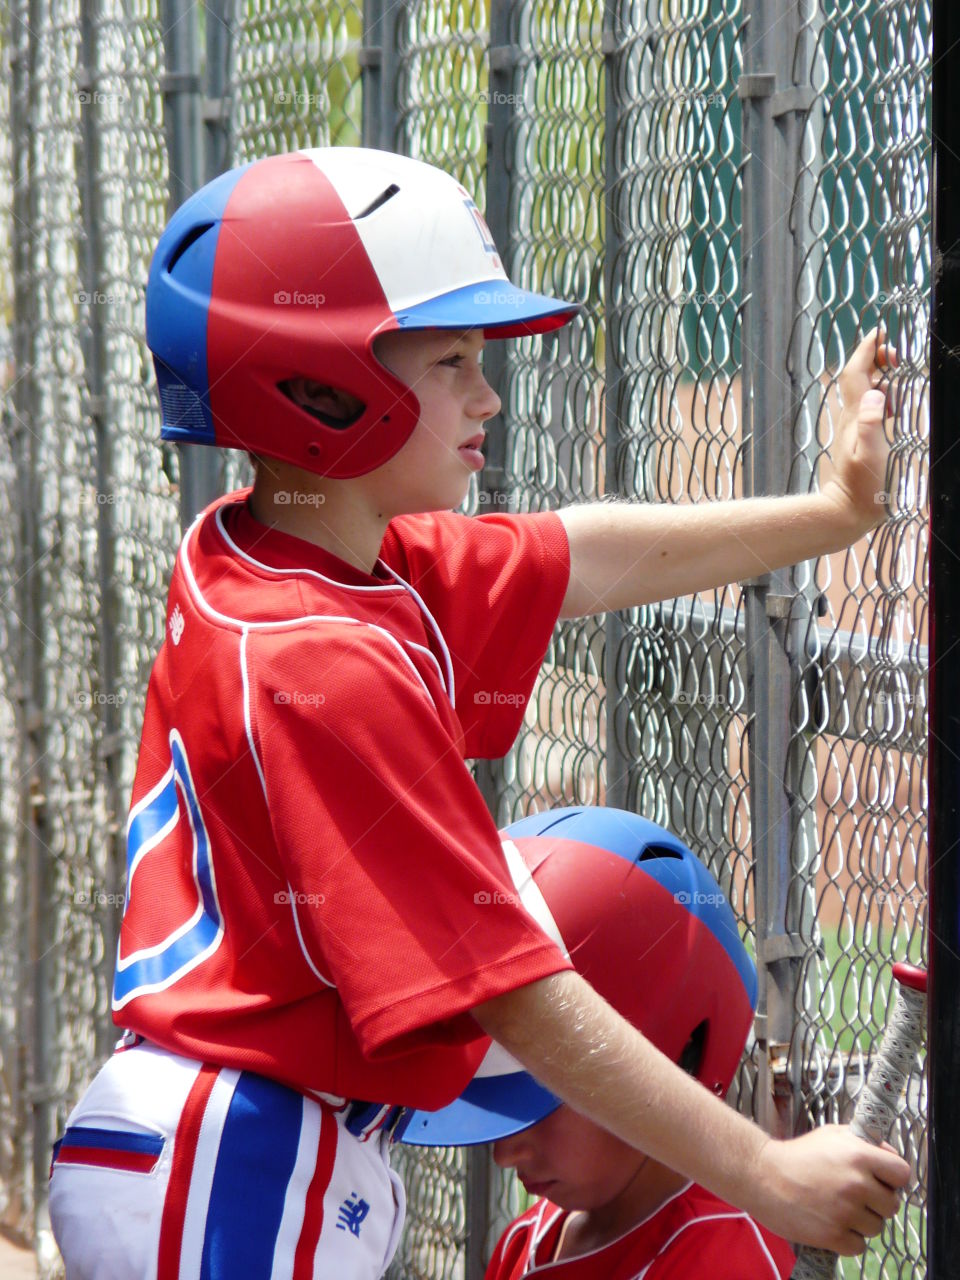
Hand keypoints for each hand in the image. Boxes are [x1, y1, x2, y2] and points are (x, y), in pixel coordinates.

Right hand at [751, 1127, 909, 1253]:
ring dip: (861, 1222)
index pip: (902, 1173)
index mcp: (858, 1155)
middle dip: (875, 1203)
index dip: (892, 1178)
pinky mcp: (833, 1235)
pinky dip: (847, 1239)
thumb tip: (887, 1156)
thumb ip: (862, 1142)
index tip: (881, 1180)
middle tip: (855, 1196)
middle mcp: (857, 1184)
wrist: (762, 1175)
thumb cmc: (797, 1154)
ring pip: (876, 1228)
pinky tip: (831, 1224)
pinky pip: (858, 1246)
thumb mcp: (831, 1135)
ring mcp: (846, 1212)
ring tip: (838, 1209)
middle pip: (891, 1205)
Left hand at [823, 328, 897, 535]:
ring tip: (895, 369)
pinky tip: (890, 402)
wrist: (846, 511)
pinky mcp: (859, 439)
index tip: (878, 333)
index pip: (857, 375)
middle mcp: (852, 419)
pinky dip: (880, 394)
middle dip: (873, 358)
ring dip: (878, 374)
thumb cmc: (862, 488)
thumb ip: (872, 425)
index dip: (866, 352)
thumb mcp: (870, 455)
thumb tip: (878, 394)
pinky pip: (868, 406)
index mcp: (856, 418)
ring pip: (863, 391)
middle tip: (893, 352)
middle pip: (858, 378)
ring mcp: (854, 429)